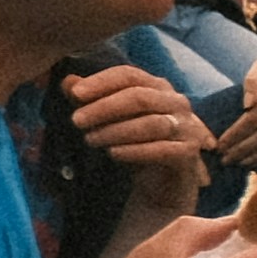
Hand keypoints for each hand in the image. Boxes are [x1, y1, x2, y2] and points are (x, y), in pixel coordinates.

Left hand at [63, 61, 208, 228]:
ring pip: (151, 124)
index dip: (101, 82)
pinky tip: (112, 154)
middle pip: (139, 97)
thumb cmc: (134, 143)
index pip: (129, 75)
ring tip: (89, 139)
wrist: (161, 182)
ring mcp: (187, 127)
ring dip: (115, 131)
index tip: (74, 93)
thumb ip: (91, 100)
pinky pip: (163, 149)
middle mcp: (176, 102)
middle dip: (104, 107)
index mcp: (157, 87)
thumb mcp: (109, 121)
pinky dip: (135, 151)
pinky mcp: (189, 152)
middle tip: (76, 120)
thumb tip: (67, 82)